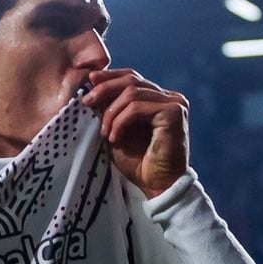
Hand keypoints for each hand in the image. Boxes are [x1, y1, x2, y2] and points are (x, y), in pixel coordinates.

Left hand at [81, 69, 188, 199]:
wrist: (157, 186)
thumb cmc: (139, 163)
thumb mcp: (118, 130)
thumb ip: (111, 109)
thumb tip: (92, 87)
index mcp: (158, 99)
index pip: (132, 77)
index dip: (110, 77)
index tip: (89, 82)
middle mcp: (169, 97)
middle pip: (132, 80)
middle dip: (105, 89)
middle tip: (87, 101)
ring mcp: (175, 103)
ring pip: (132, 93)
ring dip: (112, 113)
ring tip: (104, 132)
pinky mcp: (174, 113)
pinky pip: (137, 108)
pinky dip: (121, 121)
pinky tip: (115, 138)